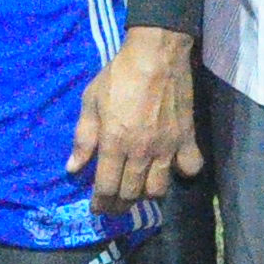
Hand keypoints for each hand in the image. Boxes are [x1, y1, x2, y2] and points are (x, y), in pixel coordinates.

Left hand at [66, 26, 198, 207]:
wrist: (156, 54)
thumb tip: (73, 169)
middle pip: (131, 193)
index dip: (100, 204)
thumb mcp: (90, 102)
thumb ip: (83, 138)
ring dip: (146, 194)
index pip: (106, 187)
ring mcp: (167, 147)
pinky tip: (172, 169)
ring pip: (159, 188)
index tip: (96, 209)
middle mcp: (141, 151)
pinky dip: (182, 174)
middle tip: (113, 205)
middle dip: (119, 205)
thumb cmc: (118, 75)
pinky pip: (190, 168)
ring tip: (138, 189)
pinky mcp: (186, 138)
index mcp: (114, 143)